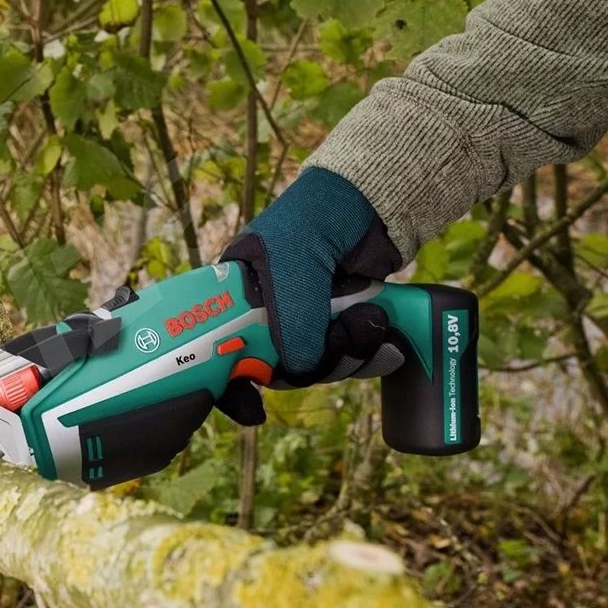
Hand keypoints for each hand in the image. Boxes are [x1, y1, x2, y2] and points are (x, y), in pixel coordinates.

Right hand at [214, 167, 404, 425]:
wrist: (373, 201)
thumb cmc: (314, 222)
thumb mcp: (292, 272)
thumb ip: (291, 327)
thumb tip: (302, 372)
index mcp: (235, 296)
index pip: (220, 351)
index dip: (230, 383)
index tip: (250, 407)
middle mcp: (266, 312)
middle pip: (275, 368)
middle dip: (309, 367)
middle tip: (333, 350)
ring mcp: (306, 318)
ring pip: (315, 366)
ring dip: (347, 357)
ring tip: (369, 324)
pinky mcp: (341, 321)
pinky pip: (348, 357)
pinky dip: (368, 354)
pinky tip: (386, 345)